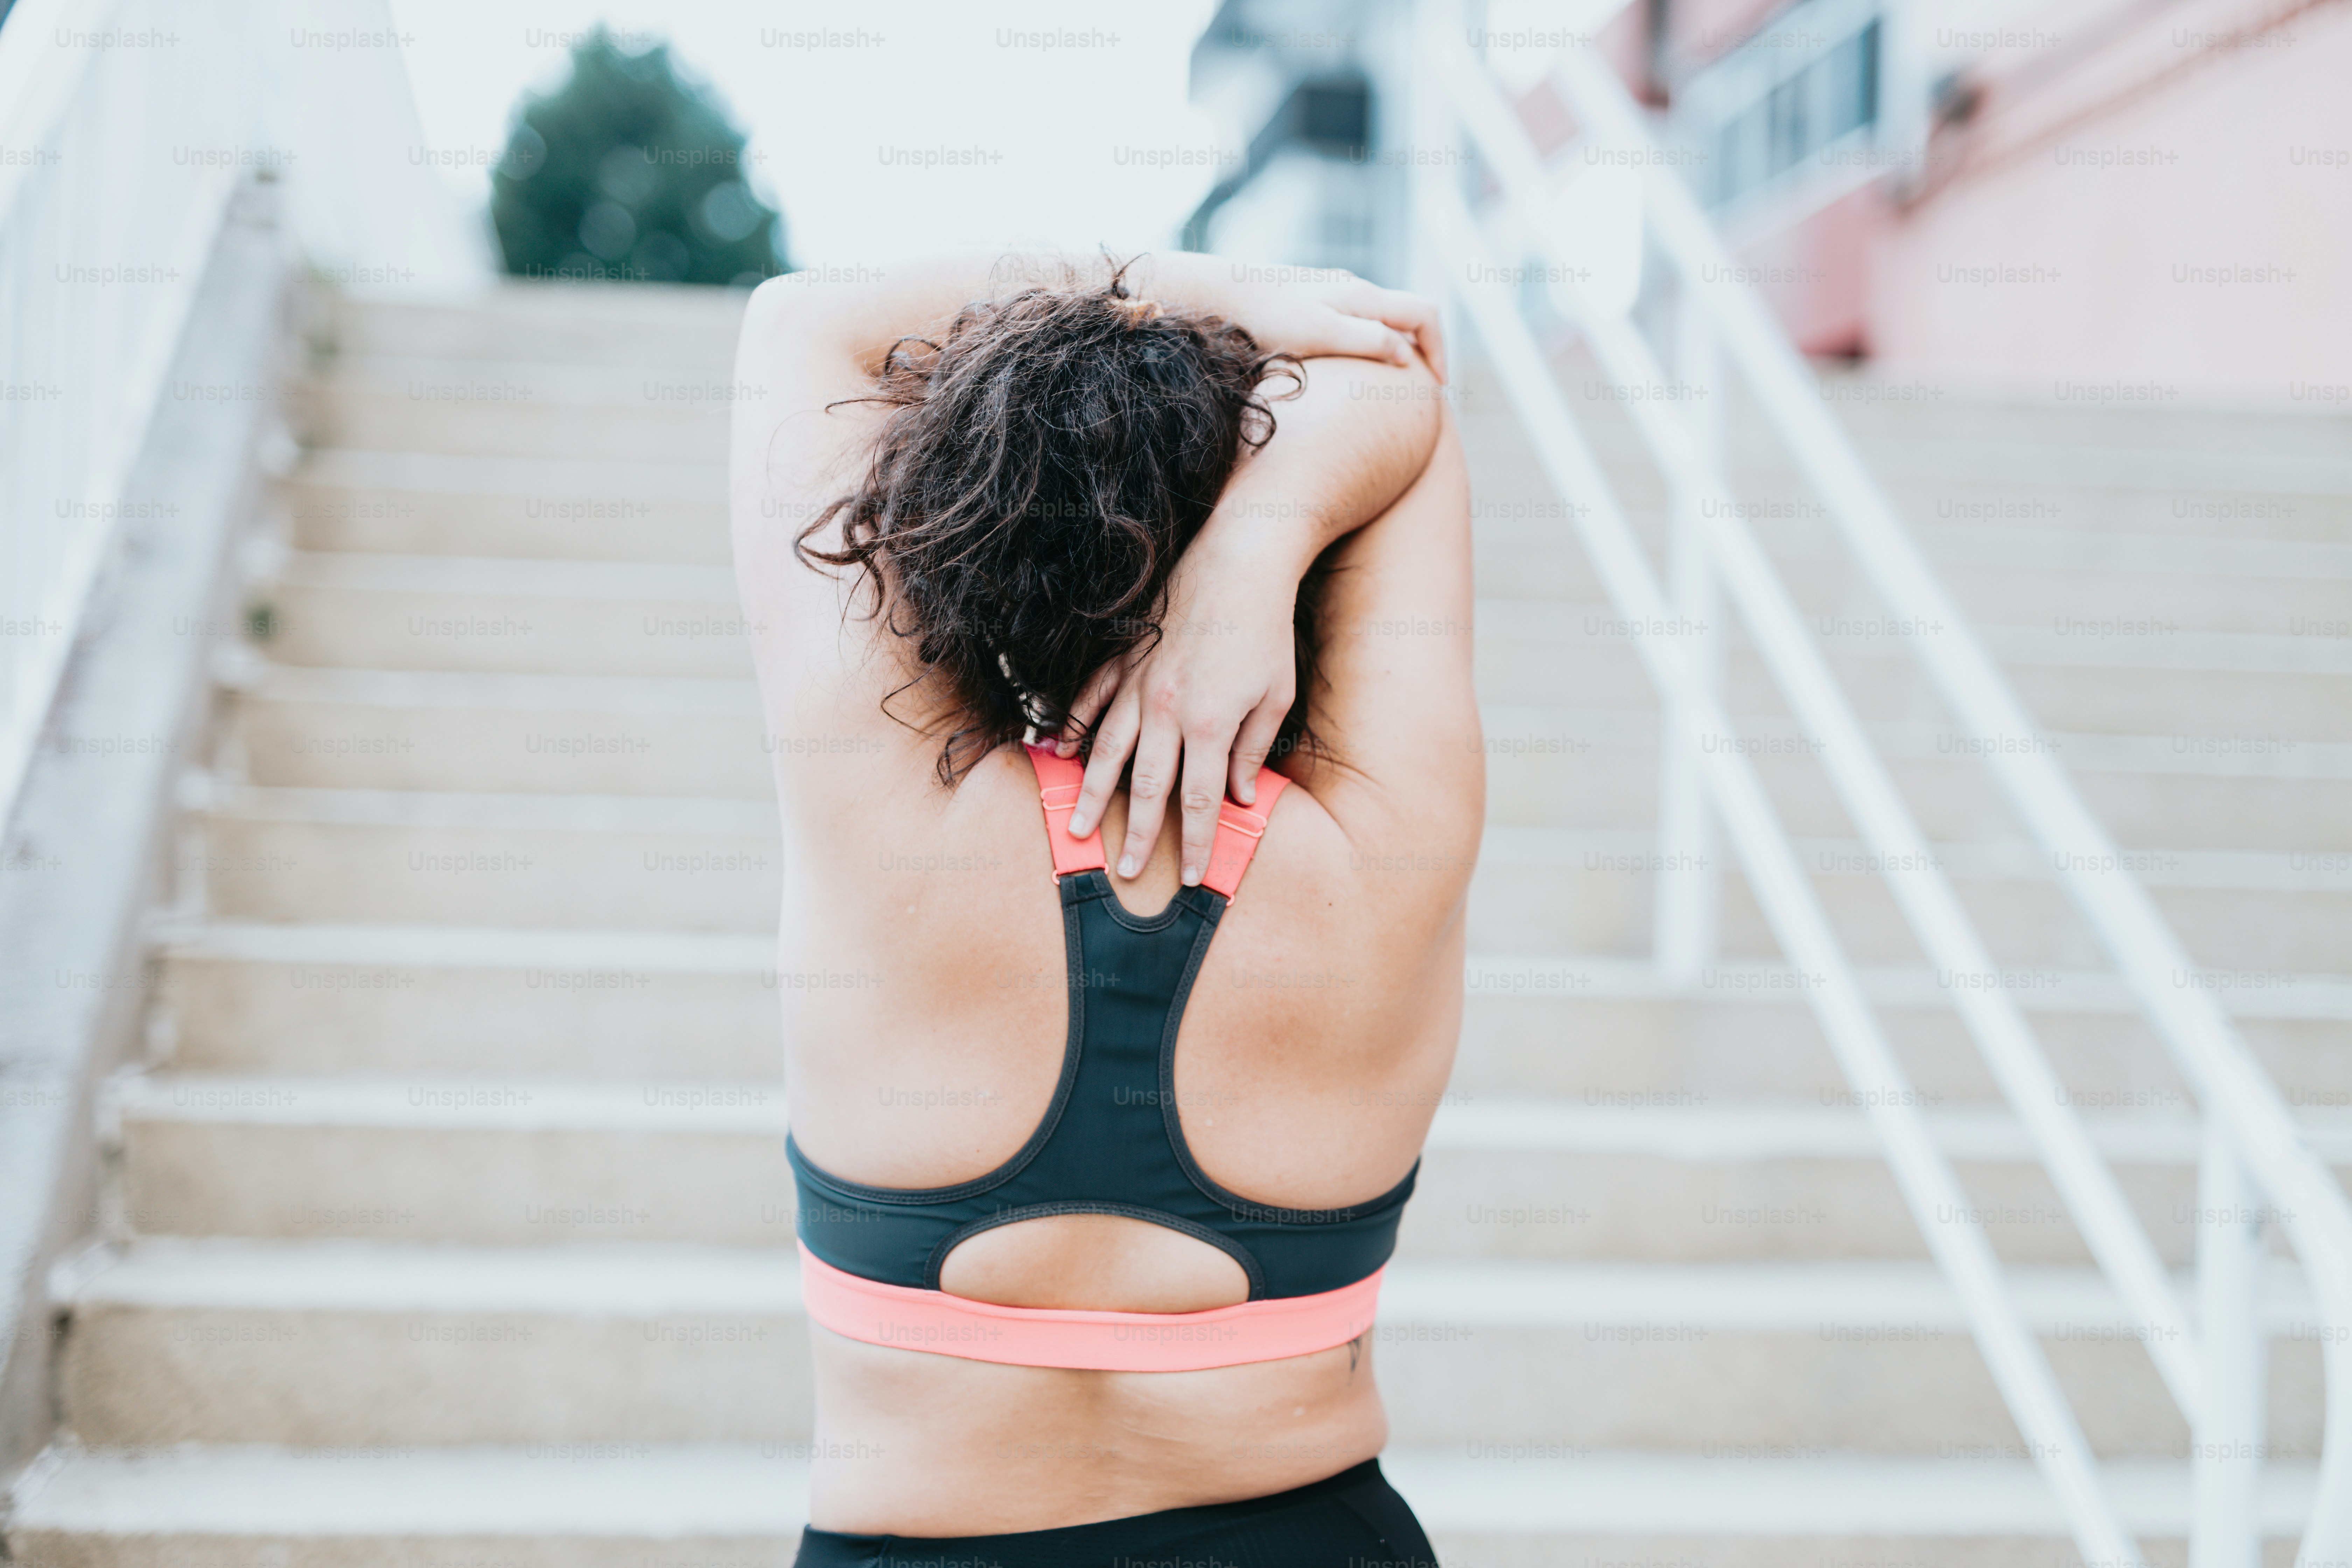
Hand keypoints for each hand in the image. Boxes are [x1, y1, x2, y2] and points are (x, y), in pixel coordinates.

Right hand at [1057, 530, 1299, 885]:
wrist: (1240, 561)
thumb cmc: (1266, 631)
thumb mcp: (1275, 697)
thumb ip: (1253, 751)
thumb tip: (1240, 798)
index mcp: (1210, 723)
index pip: (1201, 799)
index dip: (1197, 842)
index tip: (1192, 877)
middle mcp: (1167, 709)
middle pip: (1147, 785)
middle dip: (1137, 834)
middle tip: (1126, 871)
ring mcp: (1139, 683)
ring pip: (1107, 749)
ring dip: (1091, 793)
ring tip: (1076, 826)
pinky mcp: (1125, 658)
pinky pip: (1092, 698)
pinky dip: (1074, 725)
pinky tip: (1058, 750)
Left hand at [1155, 261, 1448, 382]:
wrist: (1223, 295)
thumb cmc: (1268, 318)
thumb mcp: (1322, 333)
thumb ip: (1368, 341)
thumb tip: (1406, 356)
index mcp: (1364, 296)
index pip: (1425, 315)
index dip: (1439, 351)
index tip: (1437, 388)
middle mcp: (1355, 289)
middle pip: (1409, 317)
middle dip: (1424, 352)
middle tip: (1422, 392)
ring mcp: (1335, 294)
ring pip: (1383, 321)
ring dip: (1397, 351)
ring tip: (1390, 389)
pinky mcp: (1315, 304)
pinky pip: (1358, 325)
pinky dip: (1371, 347)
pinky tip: (1352, 375)